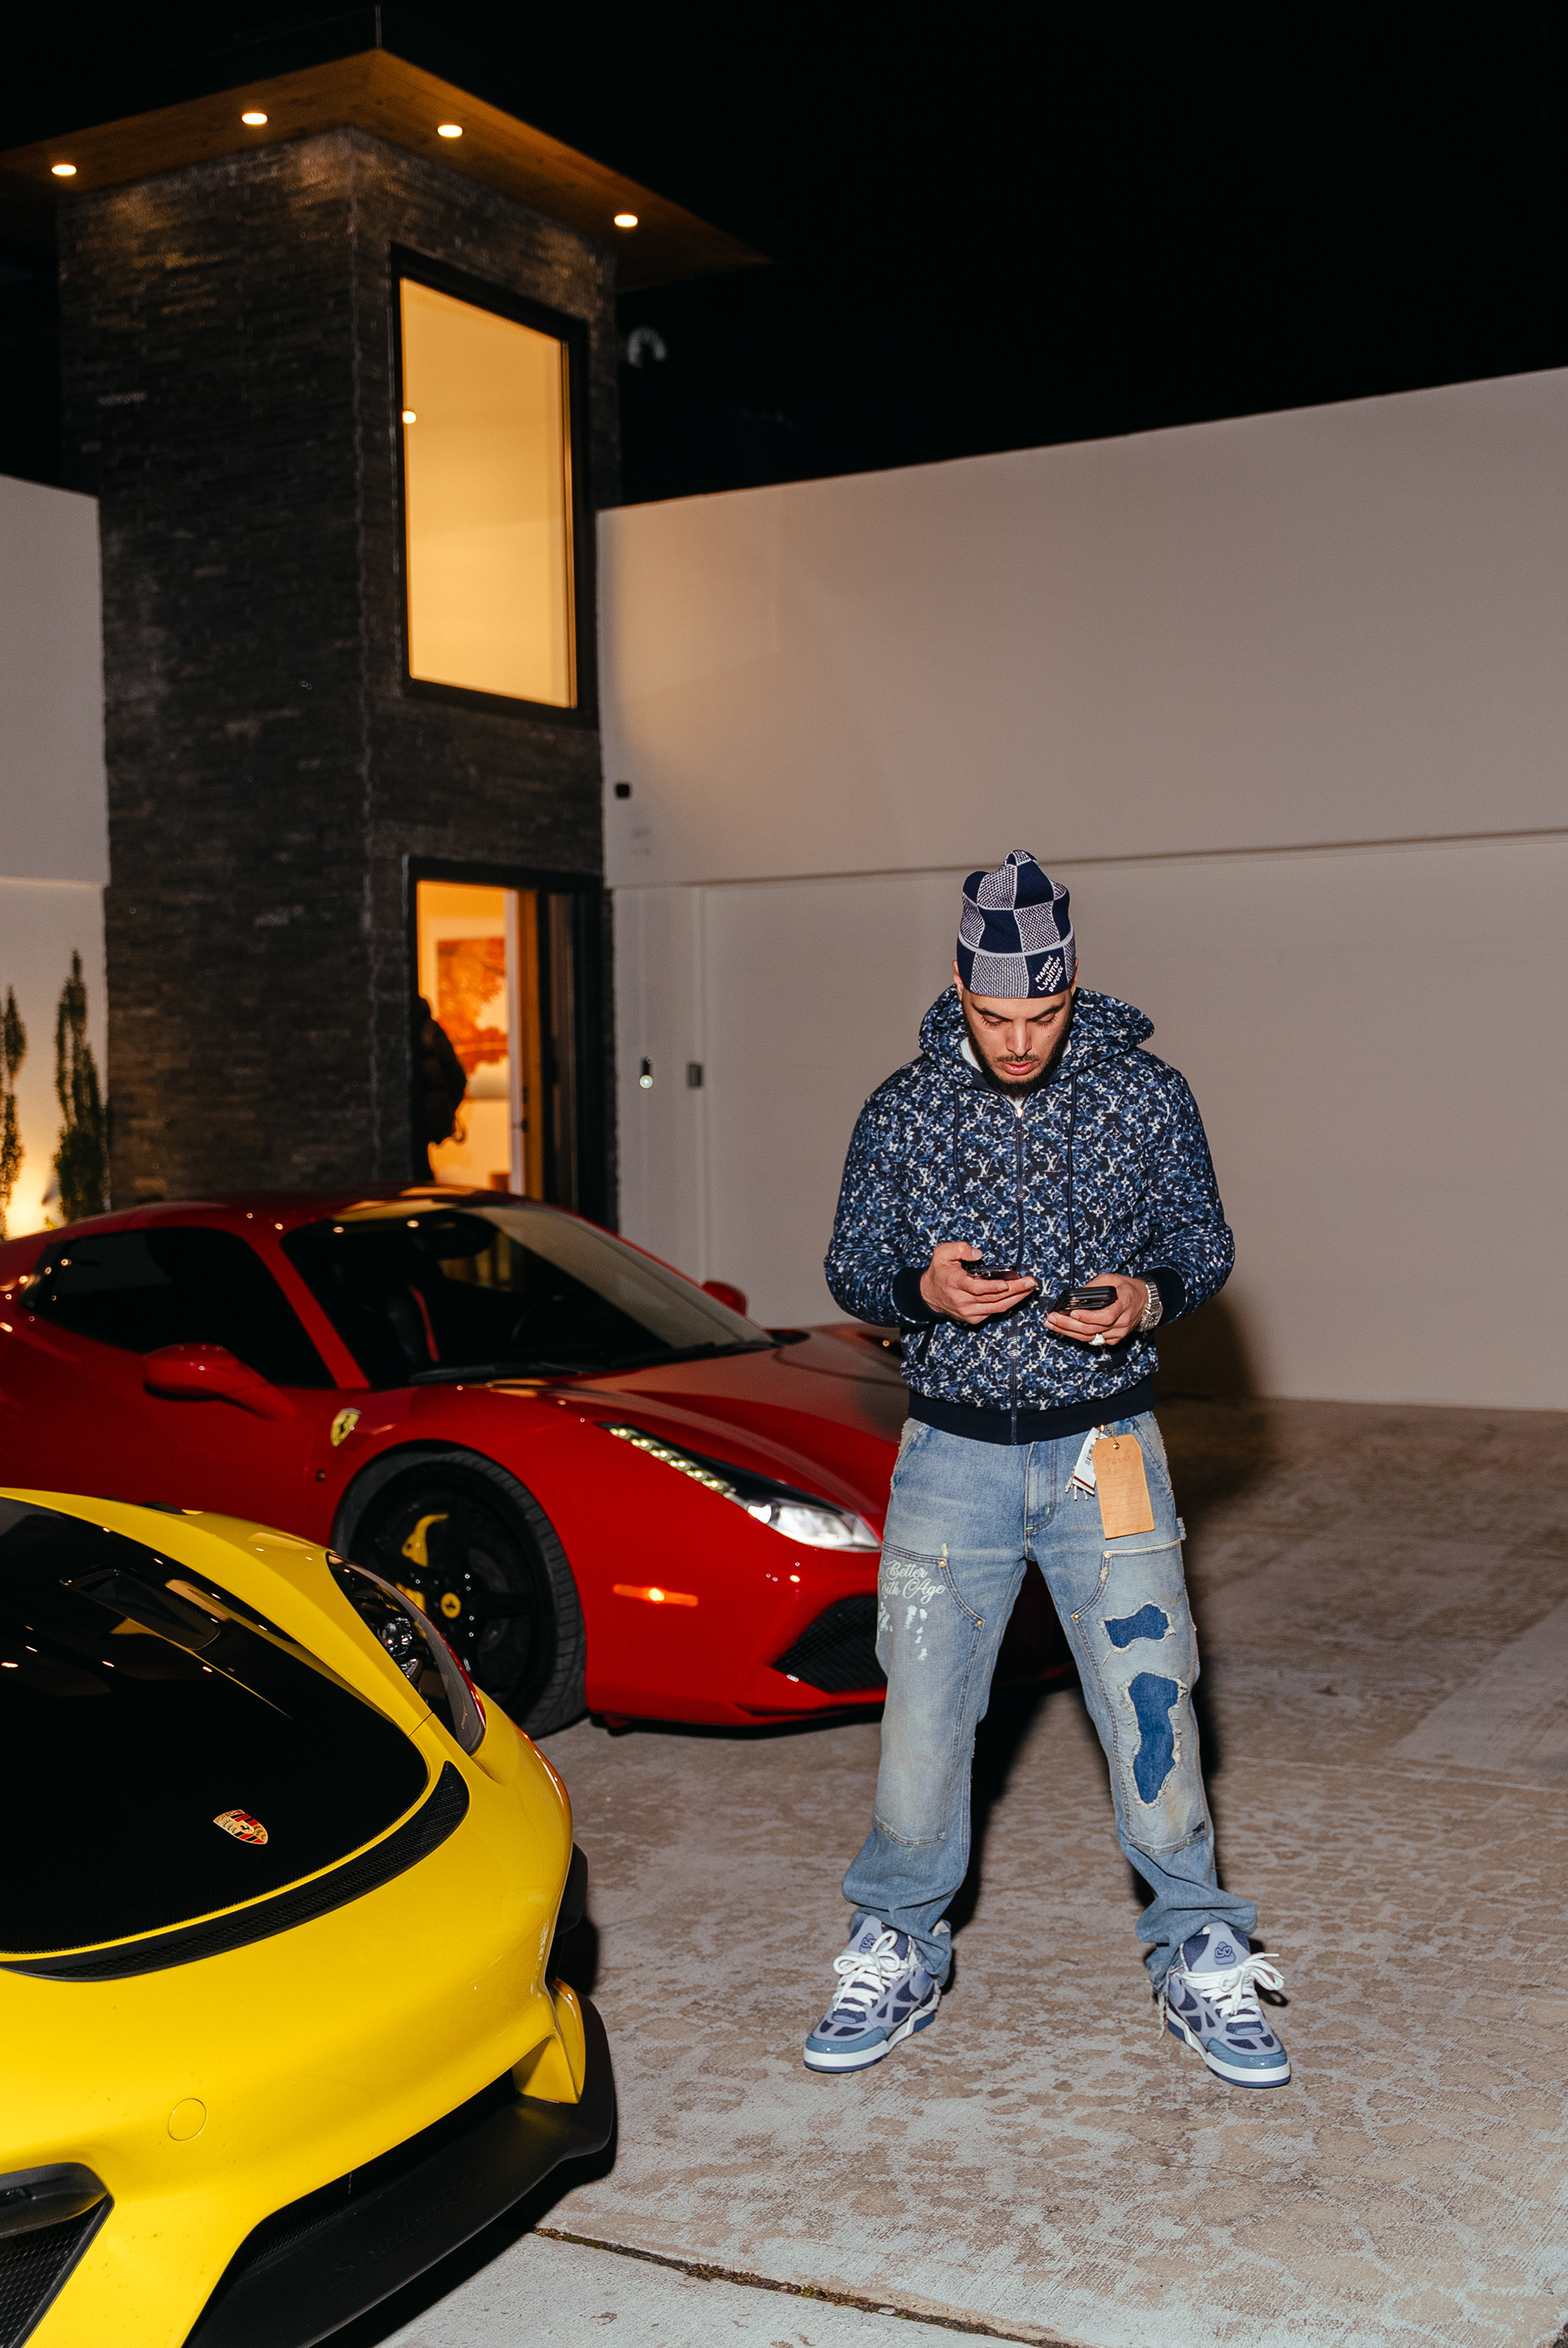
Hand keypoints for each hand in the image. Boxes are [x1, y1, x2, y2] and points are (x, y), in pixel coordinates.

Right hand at [920, 1244, 1036, 1325]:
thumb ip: (959, 1248)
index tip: (1006, 1283)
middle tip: (1030, 1282)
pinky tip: (1019, 1295)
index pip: (975, 1288)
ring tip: (1029, 1288)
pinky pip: (994, 1311)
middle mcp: (962, 1300)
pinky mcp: (973, 1318)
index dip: (992, 1287)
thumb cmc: (940, 1271)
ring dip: (1016, 1298)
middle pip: (992, 1297)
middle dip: (1014, 1290)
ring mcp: (968, 1311)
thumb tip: (978, 1253)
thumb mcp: (943, 1253)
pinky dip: (1008, 1304)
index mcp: (955, 1283)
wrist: (929, 1294)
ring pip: (997, 1307)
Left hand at [1046, 1272, 1148, 1348]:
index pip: (1106, 1316)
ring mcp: (1118, 1333)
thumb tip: (1074, 1298)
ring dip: (1068, 1332)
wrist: (1143, 1300)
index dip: (1088, 1317)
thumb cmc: (1125, 1288)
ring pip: (1090, 1337)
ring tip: (1052, 1324)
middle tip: (1052, 1319)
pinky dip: (1077, 1335)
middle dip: (1068, 1325)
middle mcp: (1122, 1322)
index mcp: (1123, 1304)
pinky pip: (1093, 1340)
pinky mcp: (1114, 1339)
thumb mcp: (1110, 1279)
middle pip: (1093, 1329)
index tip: (1072, 1313)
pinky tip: (1065, 1329)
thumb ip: (1093, 1287)